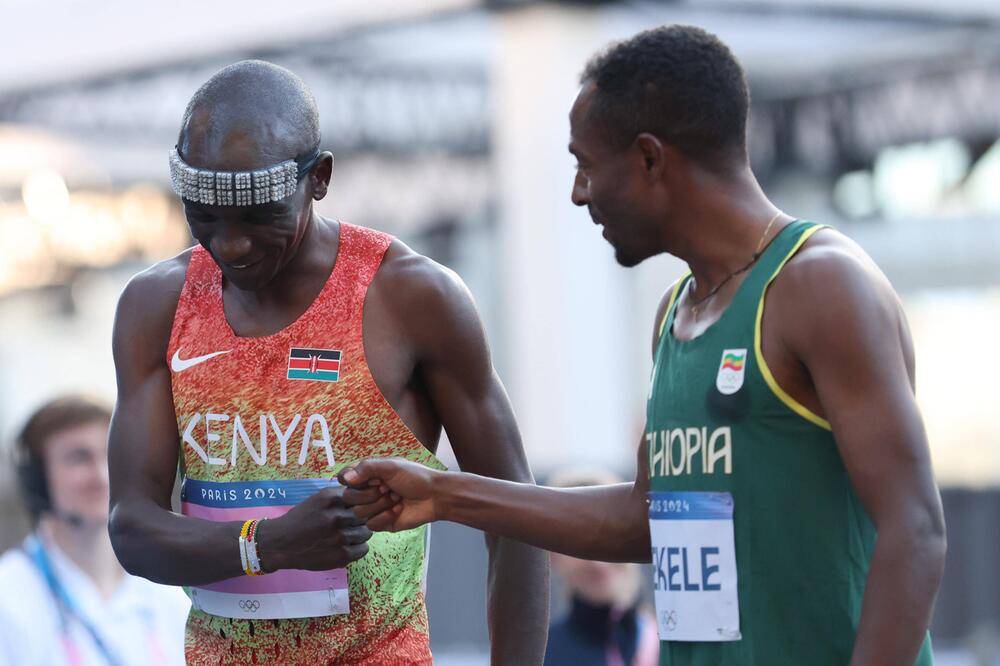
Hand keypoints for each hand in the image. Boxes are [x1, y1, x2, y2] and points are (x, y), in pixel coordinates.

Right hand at [256, 484, 392, 571]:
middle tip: (350, 524)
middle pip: (366, 515)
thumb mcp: (318, 499)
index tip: (358, 507)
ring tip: (345, 535)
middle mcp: (336, 515)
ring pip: (367, 532)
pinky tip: (345, 546)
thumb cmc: (301, 519)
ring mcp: (339, 536)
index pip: (363, 495)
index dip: (363, 502)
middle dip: (361, 519)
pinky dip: (357, 548)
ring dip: (359, 534)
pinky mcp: (341, 555)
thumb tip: (367, 493)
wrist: (280, 543)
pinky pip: (363, 549)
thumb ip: (341, 495)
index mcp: (331, 498)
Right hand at [339, 458, 442, 531]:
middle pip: (348, 498)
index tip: (374, 478)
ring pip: (359, 513)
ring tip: (397, 497)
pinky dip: (386, 516)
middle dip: (371, 493)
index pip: (343, 478)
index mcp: (366, 475)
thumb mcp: (391, 466)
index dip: (354, 481)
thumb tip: (344, 478)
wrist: (434, 496)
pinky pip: (371, 525)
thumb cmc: (415, 477)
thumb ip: (366, 468)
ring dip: (381, 504)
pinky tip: (399, 509)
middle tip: (388, 488)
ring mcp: (372, 508)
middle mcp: (366, 491)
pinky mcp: (380, 523)